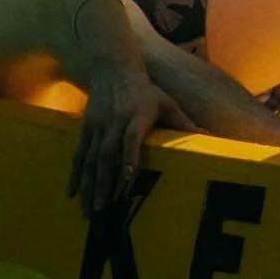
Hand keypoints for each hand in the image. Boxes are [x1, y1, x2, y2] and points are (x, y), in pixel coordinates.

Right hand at [67, 48, 171, 215]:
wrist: (112, 68)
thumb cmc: (145, 90)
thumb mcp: (166, 103)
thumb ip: (183, 122)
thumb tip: (208, 136)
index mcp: (137, 116)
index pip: (132, 138)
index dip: (129, 157)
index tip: (128, 178)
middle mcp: (115, 123)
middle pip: (107, 154)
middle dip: (103, 182)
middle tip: (101, 209)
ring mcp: (98, 126)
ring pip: (91, 159)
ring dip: (88, 185)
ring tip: (88, 210)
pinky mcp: (87, 128)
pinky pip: (80, 154)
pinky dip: (75, 174)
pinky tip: (71, 192)